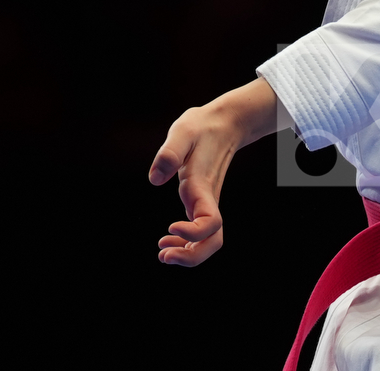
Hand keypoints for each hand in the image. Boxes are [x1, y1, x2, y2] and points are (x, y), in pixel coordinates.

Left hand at [149, 77, 290, 266]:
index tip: (170, 227)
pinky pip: (201, 232)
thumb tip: (155, 179)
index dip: (192, 233)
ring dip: (189, 254)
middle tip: (164, 256)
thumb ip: (169, 153)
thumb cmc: (202, 127)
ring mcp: (206, 203)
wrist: (225, 123)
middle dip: (192, 257)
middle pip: (214, 241)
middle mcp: (208, 199)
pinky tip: (168, 239)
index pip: (209, 222)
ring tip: (163, 254)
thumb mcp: (183, 131)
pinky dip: (187, 243)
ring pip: (209, 241)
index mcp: (203, 186)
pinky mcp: (202, 202)